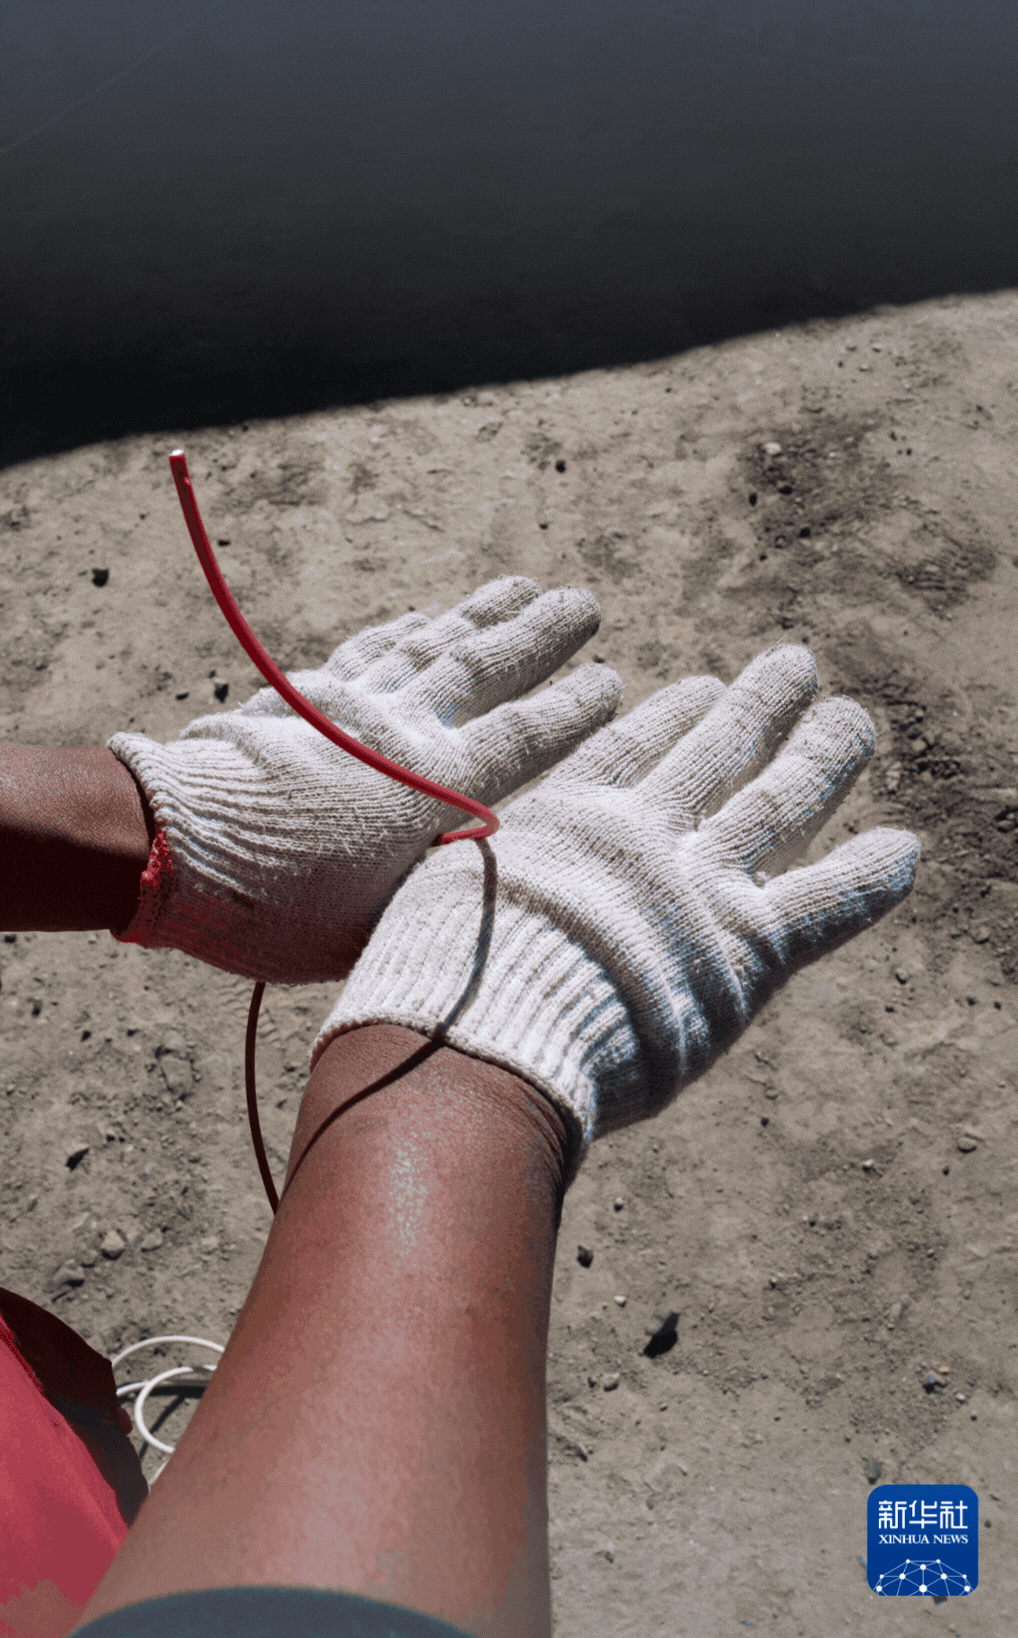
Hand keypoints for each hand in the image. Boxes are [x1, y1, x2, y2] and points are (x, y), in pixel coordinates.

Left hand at [107, 577, 621, 983]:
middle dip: (539, 634)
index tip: (612, 677)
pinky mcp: (302, 699)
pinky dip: (403, 631)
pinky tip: (422, 617)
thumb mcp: (382, 920)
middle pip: (482, 668)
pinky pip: (369, 653)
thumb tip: (487, 868)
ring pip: (429, 646)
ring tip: (520, 588)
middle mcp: (400, 733)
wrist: (179, 847)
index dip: (573, 707)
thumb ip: (441, 883)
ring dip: (478, 615)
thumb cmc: (281, 909)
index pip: (522, 736)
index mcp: (433, 789)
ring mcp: (349, 707)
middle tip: (583, 602)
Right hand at [312, 645, 919, 1172]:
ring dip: (822, 752)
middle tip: (795, 667)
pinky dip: (869, 876)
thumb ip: (470, 883)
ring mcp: (698, 882)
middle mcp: (643, 834)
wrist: (476, 1030)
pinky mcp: (745, 946)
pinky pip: (826, 901)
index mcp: (569, 819)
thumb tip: (453, 893)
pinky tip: (906, 850)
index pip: (634, 752)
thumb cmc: (434, 981)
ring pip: (779, 801)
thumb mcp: (436, 905)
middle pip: (716, 752)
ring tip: (850, 715)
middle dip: (759, 706)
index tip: (699, 688)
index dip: (673, 717)